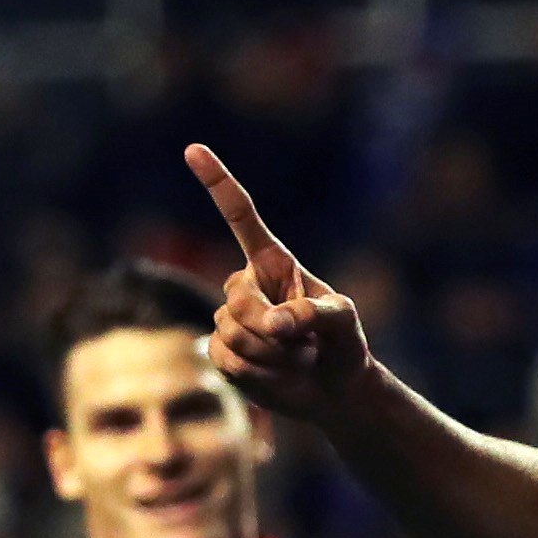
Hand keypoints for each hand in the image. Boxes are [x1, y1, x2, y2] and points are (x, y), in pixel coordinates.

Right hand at [192, 144, 374, 420]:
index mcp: (273, 263)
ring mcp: (229, 318)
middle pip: (239, 300)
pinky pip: (228, 359)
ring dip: (274, 355)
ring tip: (298, 357)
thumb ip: (314, 315)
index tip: (193, 148)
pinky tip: (279, 375)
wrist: (334, 389)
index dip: (218, 183)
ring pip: (233, 333)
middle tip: (305, 344)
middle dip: (273, 328)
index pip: (240, 216)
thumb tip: (273, 323)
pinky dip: (261, 374)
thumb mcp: (343, 322)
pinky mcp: (220, 351)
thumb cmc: (343, 344)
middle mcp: (245, 284)